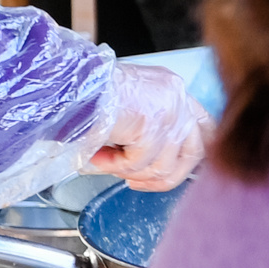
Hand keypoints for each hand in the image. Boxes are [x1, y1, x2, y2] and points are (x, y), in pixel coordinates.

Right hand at [85, 61, 207, 191]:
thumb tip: (151, 167)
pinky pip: (139, 163)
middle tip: (133, 181)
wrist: (65, 86)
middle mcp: (176, 96)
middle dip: (163, 177)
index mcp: (171, 90)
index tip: (164, 174)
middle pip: (194, 152)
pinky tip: (98, 155)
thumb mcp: (125, 109)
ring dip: (128, 170)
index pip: (203, 128)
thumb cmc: (84, 96)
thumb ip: (146, 130)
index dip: (187, 159)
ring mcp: (169, 109)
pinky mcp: (153, 123)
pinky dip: (114, 166)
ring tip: (103, 159)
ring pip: (163, 165)